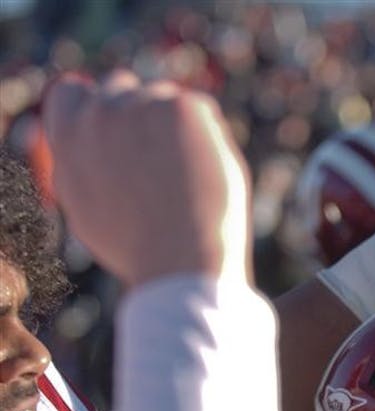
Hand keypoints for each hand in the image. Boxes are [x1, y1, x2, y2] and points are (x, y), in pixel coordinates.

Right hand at [42, 70, 251, 286]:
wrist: (179, 261)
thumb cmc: (139, 247)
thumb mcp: (88, 207)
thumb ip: (83, 164)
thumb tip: (86, 142)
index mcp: (68, 137)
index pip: (72, 93)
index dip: (98, 109)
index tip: (122, 133)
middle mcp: (98, 113)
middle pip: (122, 88)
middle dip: (142, 116)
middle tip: (165, 162)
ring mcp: (140, 107)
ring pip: (165, 99)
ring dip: (177, 127)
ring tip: (187, 181)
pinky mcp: (182, 108)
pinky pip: (202, 111)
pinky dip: (210, 137)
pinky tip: (206, 174)